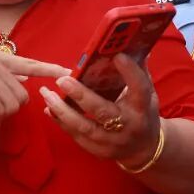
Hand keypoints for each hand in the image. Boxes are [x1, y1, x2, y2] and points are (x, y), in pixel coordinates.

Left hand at [40, 53, 160, 165]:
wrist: (144, 148)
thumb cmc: (142, 113)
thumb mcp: (147, 94)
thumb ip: (138, 70)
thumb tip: (129, 42)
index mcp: (142, 108)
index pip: (139, 88)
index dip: (130, 72)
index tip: (117, 56)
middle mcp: (127, 126)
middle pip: (102, 111)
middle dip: (80, 95)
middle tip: (62, 80)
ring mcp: (111, 141)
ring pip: (83, 126)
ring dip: (62, 109)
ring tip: (46, 93)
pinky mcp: (98, 150)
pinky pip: (76, 135)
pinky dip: (61, 121)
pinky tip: (48, 107)